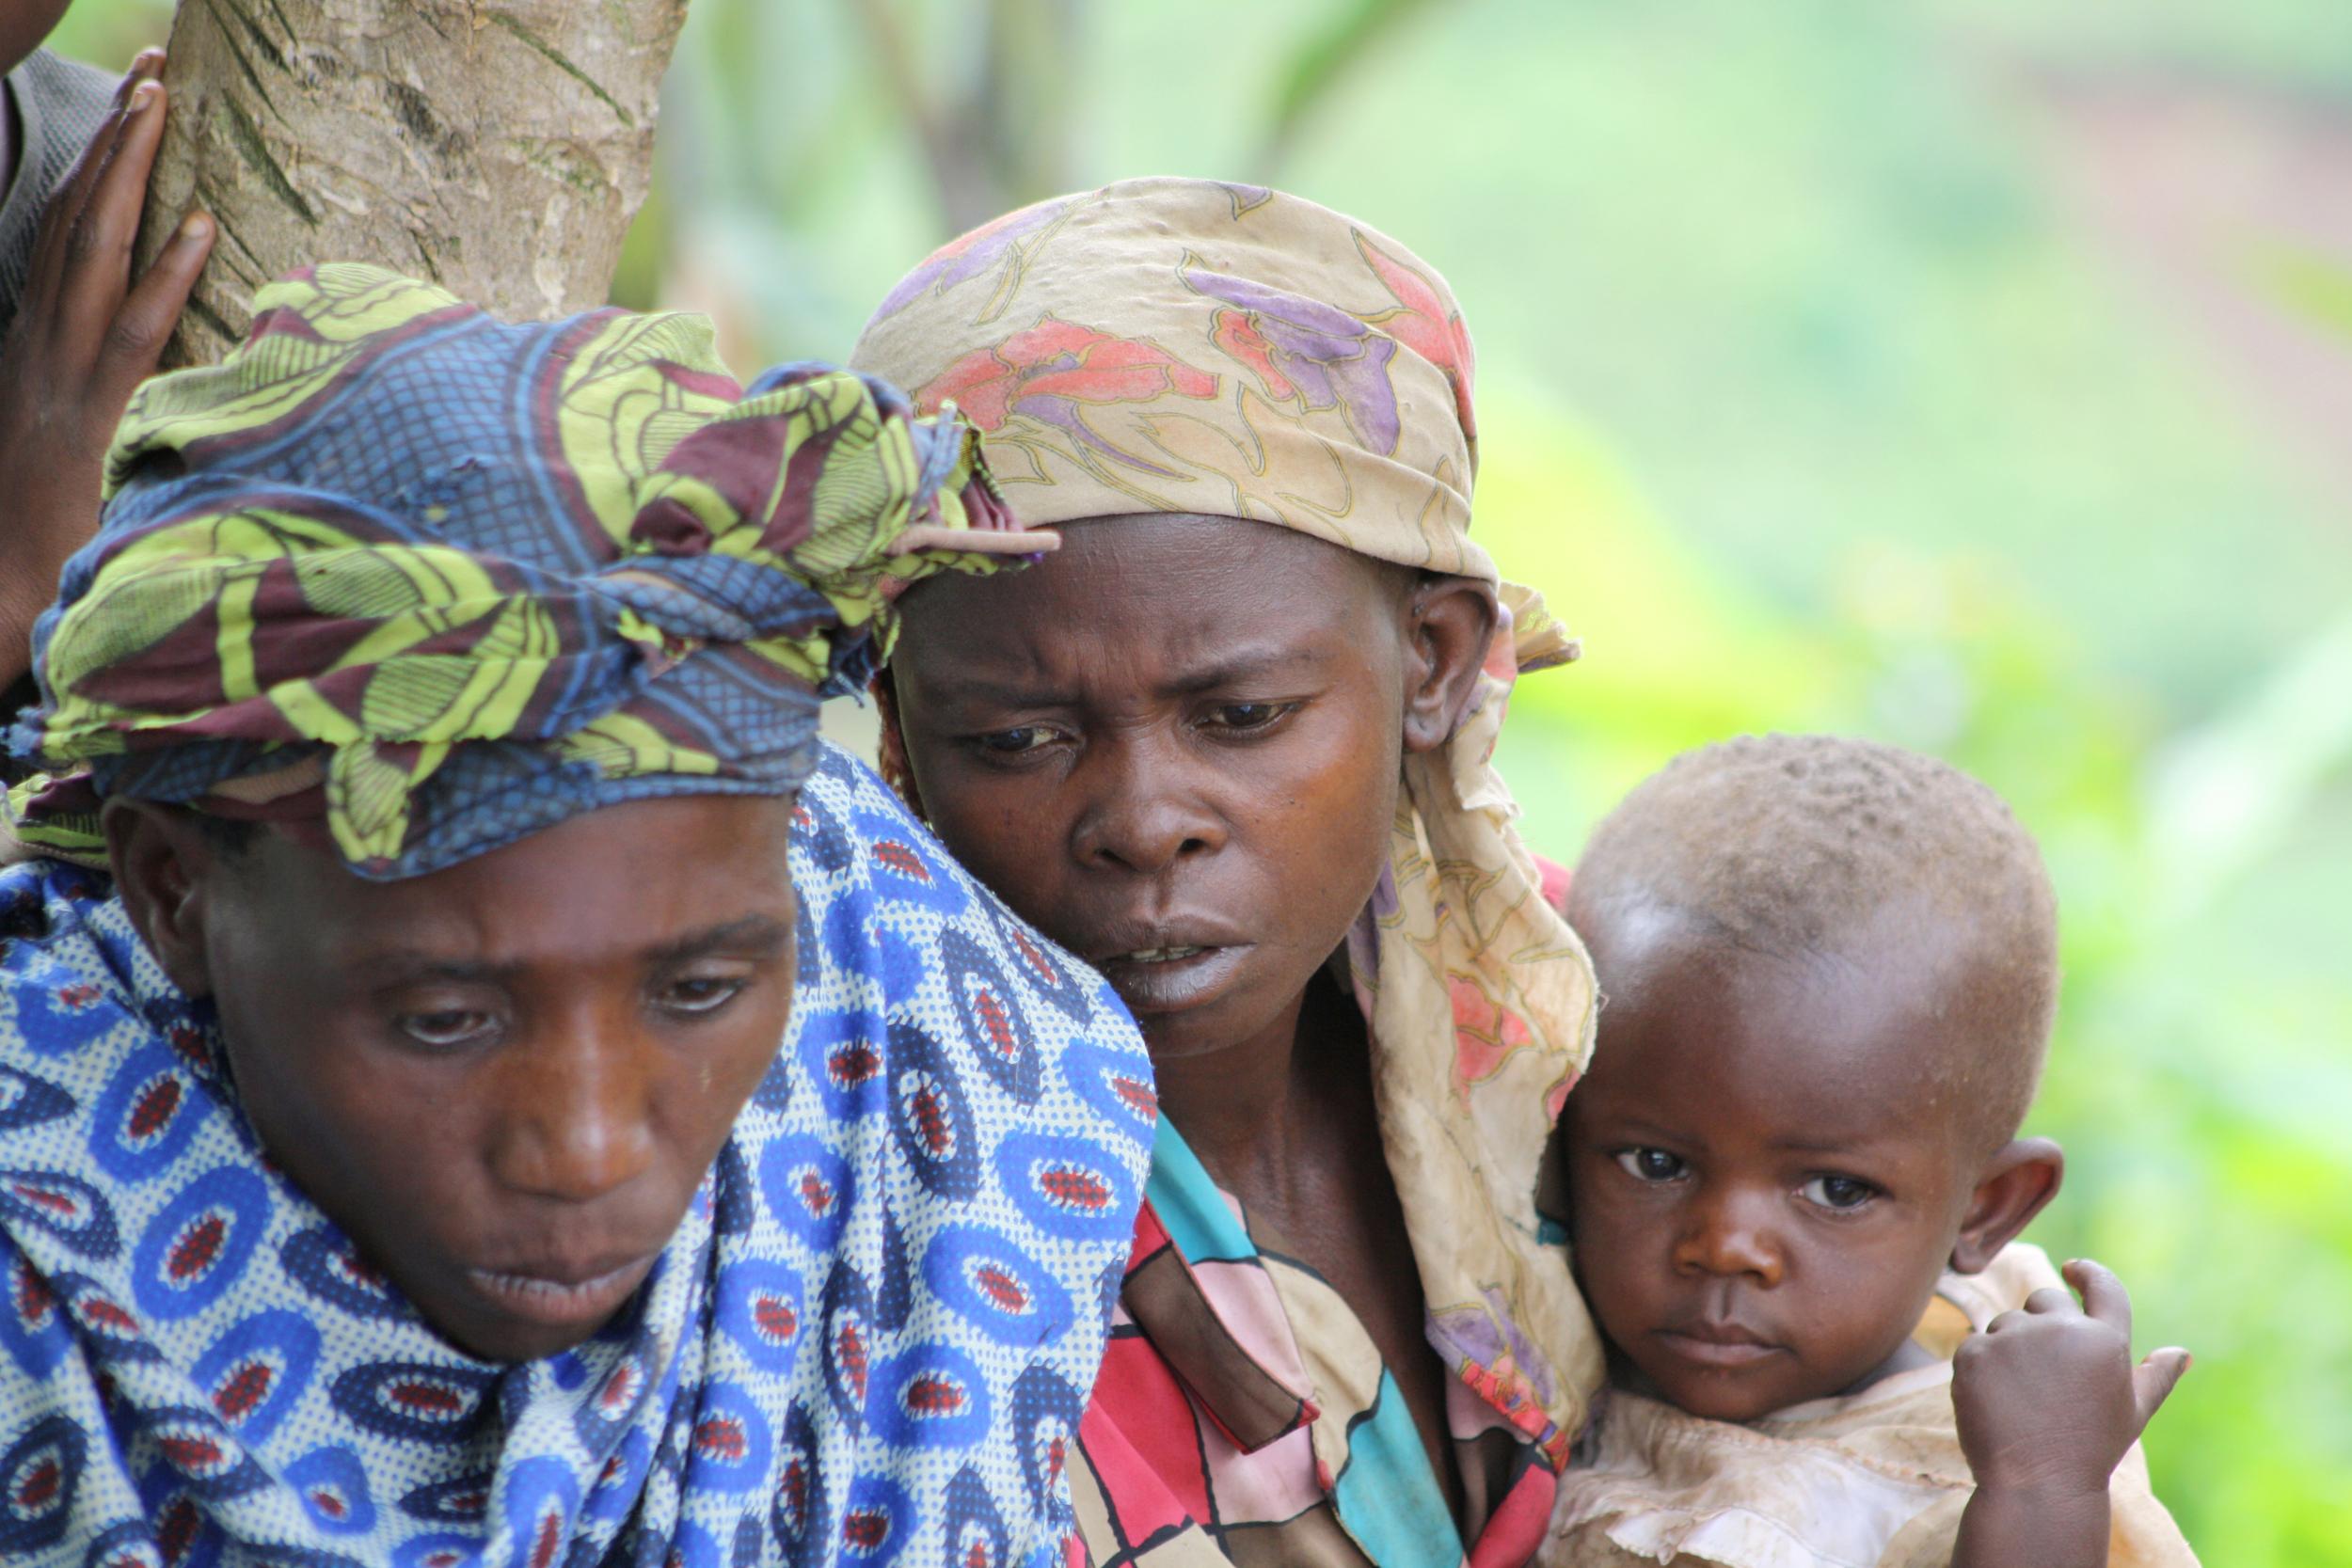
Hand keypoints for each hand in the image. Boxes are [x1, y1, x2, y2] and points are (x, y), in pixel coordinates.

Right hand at [0, 50, 213, 686]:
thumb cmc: (37, 527)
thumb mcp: (65, 440)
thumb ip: (101, 392)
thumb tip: (143, 360)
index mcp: (34, 339)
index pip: (69, 229)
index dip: (99, 162)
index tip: (134, 101)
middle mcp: (42, 338)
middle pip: (81, 215)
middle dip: (118, 136)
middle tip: (159, 65)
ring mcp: (64, 371)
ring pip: (97, 251)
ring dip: (130, 172)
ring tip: (164, 102)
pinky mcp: (93, 415)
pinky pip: (134, 331)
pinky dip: (165, 274)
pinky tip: (198, 225)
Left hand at [1949, 1257, 2188, 1567]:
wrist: (2037, 1484)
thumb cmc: (2090, 1450)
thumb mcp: (2132, 1413)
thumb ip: (2156, 1377)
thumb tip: (2182, 1352)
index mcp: (2105, 1340)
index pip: (2103, 1286)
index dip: (2089, 1273)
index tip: (2074, 1268)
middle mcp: (2061, 1329)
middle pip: (2044, 1299)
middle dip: (2044, 1325)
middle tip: (2047, 1377)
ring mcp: (2015, 1337)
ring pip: (2006, 1323)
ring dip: (2010, 1349)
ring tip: (2024, 1398)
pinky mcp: (1975, 1351)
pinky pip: (1976, 1344)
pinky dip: (1982, 1368)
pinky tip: (1996, 1401)